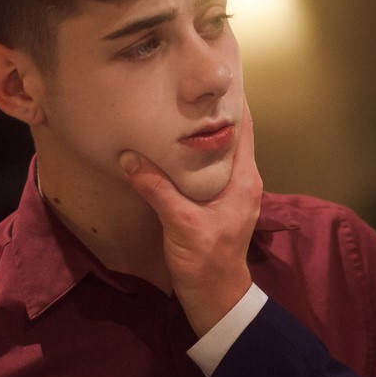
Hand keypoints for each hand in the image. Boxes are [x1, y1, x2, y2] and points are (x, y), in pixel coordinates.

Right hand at [119, 100, 261, 335]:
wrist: (217, 299)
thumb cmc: (207, 261)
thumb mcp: (180, 223)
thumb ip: (157, 189)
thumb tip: (130, 157)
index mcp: (245, 179)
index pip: (245, 128)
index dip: (234, 102)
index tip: (217, 77)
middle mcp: (244, 180)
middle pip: (232, 136)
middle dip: (211, 113)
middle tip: (187, 89)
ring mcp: (233, 192)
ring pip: (220, 153)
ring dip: (202, 135)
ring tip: (177, 112)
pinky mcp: (220, 204)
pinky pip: (210, 169)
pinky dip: (195, 156)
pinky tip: (173, 149)